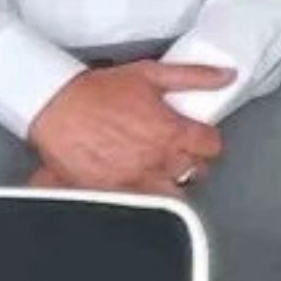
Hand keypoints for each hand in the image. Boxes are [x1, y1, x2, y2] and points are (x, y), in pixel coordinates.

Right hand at [26, 60, 233, 194]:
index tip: (200, 136)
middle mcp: (156, 160)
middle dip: (192, 162)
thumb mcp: (150, 73)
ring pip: (172, 195)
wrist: (56, 106)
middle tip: (179, 151)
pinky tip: (138, 184)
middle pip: (196, 173)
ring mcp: (135, 180)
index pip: (212, 146)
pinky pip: (139, 206)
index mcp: (170, 132)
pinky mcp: (112, 192)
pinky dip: (143, 197)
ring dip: (171, 184)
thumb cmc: (98, 91)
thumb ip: (194, 75)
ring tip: (160, 171)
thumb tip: (225, 75)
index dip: (208, 140)